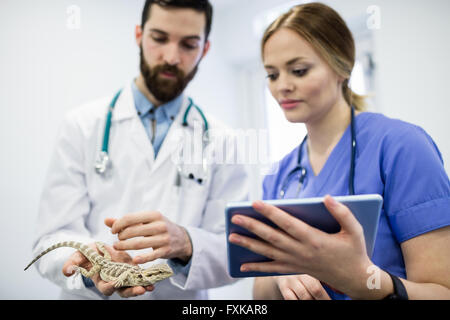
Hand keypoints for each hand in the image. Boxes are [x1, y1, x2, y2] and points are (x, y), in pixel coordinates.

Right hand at [62, 242, 153, 297]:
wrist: (99, 248)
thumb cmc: (88, 254)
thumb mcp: (79, 256)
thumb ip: (73, 263)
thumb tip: (65, 271)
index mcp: (101, 280)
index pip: (106, 288)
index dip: (111, 287)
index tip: (116, 283)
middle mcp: (114, 281)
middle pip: (123, 291)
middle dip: (132, 291)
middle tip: (140, 290)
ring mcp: (124, 276)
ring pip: (134, 285)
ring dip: (142, 286)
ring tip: (150, 287)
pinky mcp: (132, 269)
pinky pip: (141, 276)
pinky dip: (147, 277)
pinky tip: (154, 278)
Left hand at [105, 211, 191, 264]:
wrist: (181, 238)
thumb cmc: (159, 228)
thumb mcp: (147, 221)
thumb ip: (126, 221)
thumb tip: (106, 220)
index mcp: (154, 215)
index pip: (130, 218)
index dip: (118, 224)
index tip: (113, 231)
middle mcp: (160, 225)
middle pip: (133, 231)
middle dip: (121, 236)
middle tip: (117, 239)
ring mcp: (163, 238)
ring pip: (139, 243)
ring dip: (125, 246)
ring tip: (117, 247)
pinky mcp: (165, 251)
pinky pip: (151, 256)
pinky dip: (142, 258)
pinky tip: (134, 259)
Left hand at [228, 195, 372, 294]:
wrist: (355, 279)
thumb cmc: (354, 251)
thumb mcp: (355, 230)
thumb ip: (342, 212)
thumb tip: (327, 197)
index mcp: (314, 238)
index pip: (287, 223)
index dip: (271, 212)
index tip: (255, 203)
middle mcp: (302, 251)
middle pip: (272, 237)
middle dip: (252, 226)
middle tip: (234, 217)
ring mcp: (296, 262)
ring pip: (268, 252)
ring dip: (249, 244)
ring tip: (232, 237)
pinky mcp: (295, 269)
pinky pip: (272, 269)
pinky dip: (257, 267)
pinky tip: (242, 264)